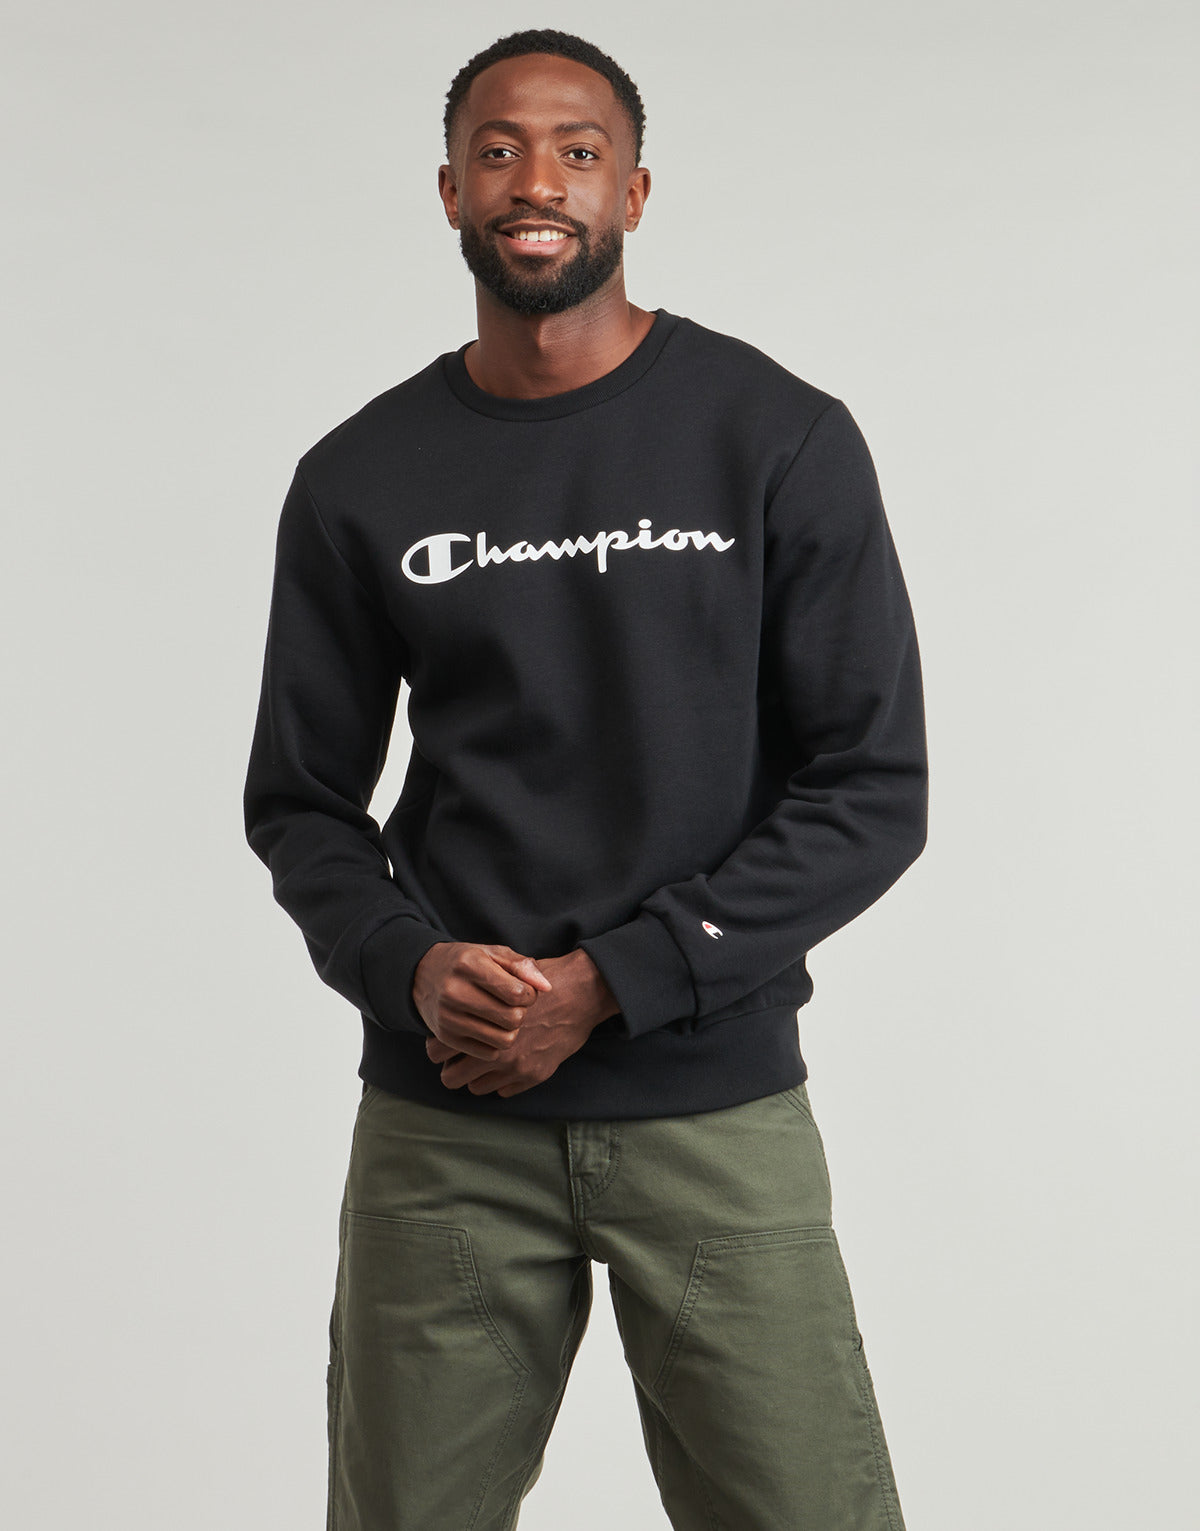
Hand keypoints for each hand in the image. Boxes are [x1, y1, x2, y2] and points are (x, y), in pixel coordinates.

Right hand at [413, 941, 552, 1057]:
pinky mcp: (446, 1038)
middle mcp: (454, 992)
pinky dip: (496, 1043)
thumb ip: (523, 966)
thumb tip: (546, 988)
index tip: (523, 990)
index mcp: (469, 965)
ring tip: (504, 1017)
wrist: (422, 975)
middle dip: (521, 1013)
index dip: (530, 994)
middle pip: (513, 1019)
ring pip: (504, 1040)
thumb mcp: (493, 953)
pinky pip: (489, 1053)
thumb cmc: (467, 963)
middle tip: (514, 1005)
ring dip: (511, 1030)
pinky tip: (491, 1028)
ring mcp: (448, 1018)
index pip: (517, 993)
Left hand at [425, 949, 619, 1097]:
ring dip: (478, 1076)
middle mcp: (495, 1053)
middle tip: (461, 1057)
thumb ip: (474, 1000)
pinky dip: (503, 1081)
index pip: (437, 1051)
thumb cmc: (541, 983)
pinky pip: (504, 1091)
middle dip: (453, 1068)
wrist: (582, 994)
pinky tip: (511, 1063)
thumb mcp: (504, 979)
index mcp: (481, 1026)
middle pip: (450, 1078)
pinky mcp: (534, 1076)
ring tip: (486, 1060)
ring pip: (476, 1089)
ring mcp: (515, 1068)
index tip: (446, 1043)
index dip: (439, 1047)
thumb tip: (451, 1012)